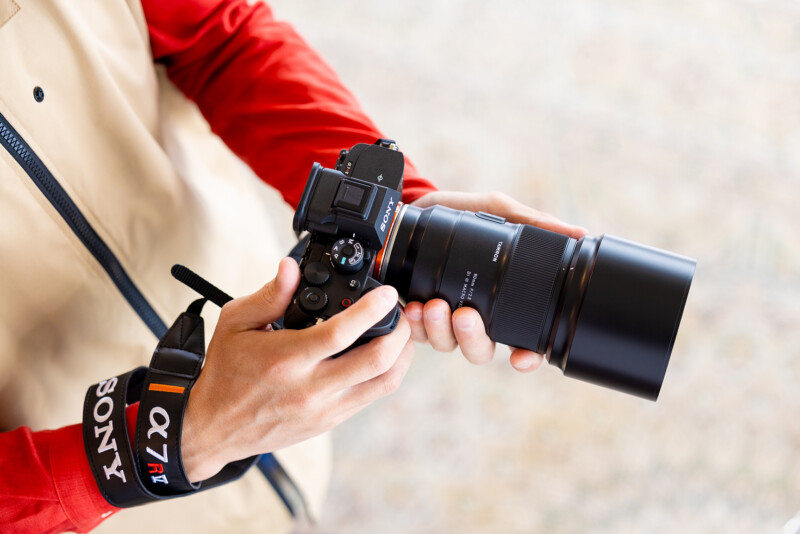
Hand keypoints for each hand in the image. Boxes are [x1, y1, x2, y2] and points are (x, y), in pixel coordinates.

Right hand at [180, 257, 412, 481]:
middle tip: (400, 311)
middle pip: (377, 361)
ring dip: (402, 355)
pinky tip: (385, 355)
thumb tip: (291, 266)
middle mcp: (311, 388)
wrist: (215, 428)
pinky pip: (372, 396)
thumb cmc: (225, 371)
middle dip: (400, 331)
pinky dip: (387, 373)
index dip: (371, 310)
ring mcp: (324, 408)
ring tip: (401, 332)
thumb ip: (269, 295)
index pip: (341, 333)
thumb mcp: (236, 323)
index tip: (387, 292)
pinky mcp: (330, 421)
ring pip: (384, 382)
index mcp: (287, 359)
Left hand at [405, 191, 587, 371]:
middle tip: (465, 316)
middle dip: (473, 338)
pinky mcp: (414, 318)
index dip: (525, 357)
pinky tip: (414, 306)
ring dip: (441, 329)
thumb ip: (532, 221)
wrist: (410, 208)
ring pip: (448, 345)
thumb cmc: (458, 213)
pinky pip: (416, 335)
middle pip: (481, 351)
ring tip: (434, 305)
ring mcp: (442, 321)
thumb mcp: (496, 209)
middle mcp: (473, 317)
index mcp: (499, 301)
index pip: (521, 341)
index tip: (521, 358)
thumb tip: (578, 233)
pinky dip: (415, 324)